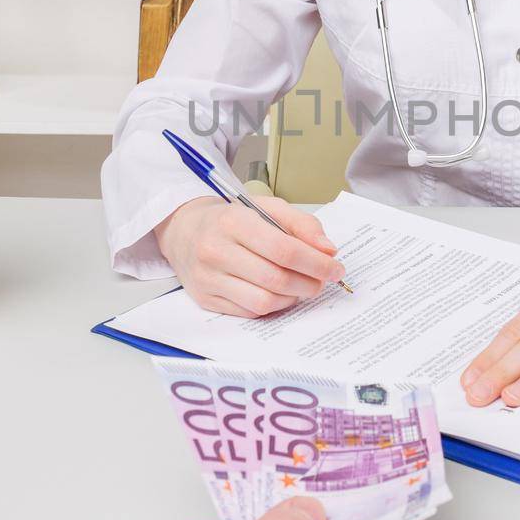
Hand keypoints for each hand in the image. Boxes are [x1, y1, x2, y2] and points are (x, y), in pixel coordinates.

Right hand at [155, 194, 347, 316]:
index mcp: (233, 222)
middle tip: (324, 280)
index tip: (335, 268)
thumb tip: (328, 250)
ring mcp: (208, 279)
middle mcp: (216, 251)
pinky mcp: (206, 299)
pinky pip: (250, 311)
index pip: (284, 250)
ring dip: (293, 298)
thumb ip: (301, 224)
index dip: (316, 263)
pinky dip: (274, 305)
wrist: (184, 231)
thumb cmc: (231, 219)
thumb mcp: (266, 207)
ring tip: (303, 286)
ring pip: (264, 301)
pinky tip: (281, 293)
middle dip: (310, 283)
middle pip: (277, 279)